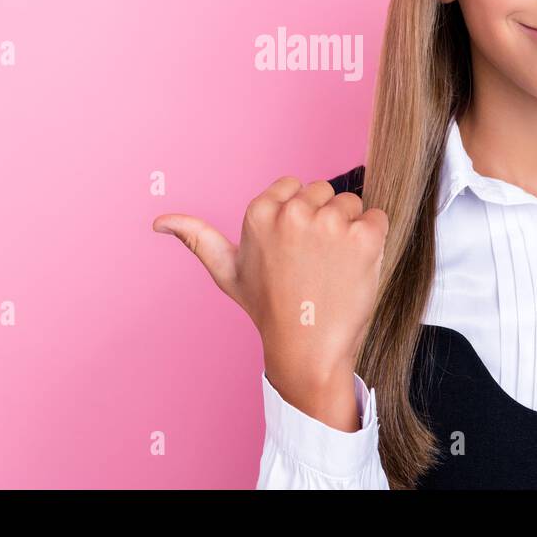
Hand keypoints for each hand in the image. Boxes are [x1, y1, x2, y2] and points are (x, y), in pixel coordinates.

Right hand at [153, 175, 387, 416]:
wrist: (308, 350)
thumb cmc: (268, 309)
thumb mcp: (227, 272)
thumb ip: (197, 238)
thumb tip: (158, 222)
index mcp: (258, 212)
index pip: (294, 186)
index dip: (298, 216)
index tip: (293, 249)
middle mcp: (292, 212)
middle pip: (324, 190)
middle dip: (324, 219)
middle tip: (314, 262)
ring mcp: (329, 223)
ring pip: (352, 203)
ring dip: (349, 230)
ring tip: (333, 267)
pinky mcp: (363, 237)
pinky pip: (378, 217)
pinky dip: (374, 240)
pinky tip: (355, 267)